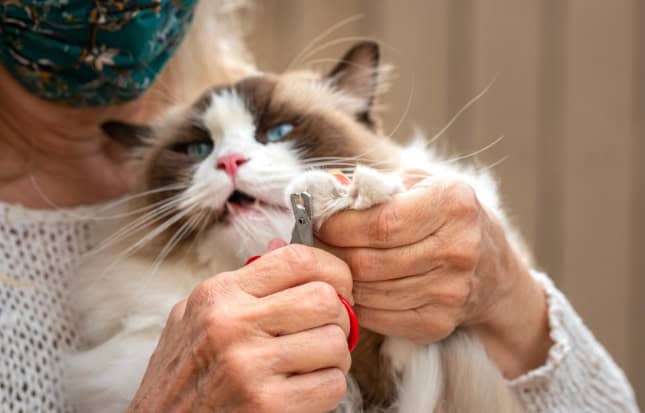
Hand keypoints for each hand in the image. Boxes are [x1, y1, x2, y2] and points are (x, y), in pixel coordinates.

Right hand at [127, 244, 352, 412]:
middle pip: (324, 299)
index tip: (340, 286)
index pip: (296, 259)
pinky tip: (304, 391)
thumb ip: (239, 285)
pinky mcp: (267, 405)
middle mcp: (232, 324)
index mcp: (219, 294)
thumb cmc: (181, 375)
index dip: (333, 269)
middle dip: (338, 316)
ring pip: (334, 342)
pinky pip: (331, 385)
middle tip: (328, 330)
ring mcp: (249, 365)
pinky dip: (327, 388)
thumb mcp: (195, 317)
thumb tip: (281, 249)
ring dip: (334, 356)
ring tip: (313, 364)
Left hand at [317, 170, 550, 377]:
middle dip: (331, 251)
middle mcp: (458, 250)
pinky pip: (376, 316)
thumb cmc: (446, 217)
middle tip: (315, 241)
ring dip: (339, 277)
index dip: (339, 225)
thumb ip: (377, 186)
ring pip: (368, 291)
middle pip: (369, 261)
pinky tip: (353, 283)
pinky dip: (356, 300)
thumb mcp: (422, 185)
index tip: (319, 220)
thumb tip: (328, 191)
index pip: (381, 223)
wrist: (491, 269)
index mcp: (454, 206)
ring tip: (331, 260)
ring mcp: (449, 292)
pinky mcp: (437, 323)